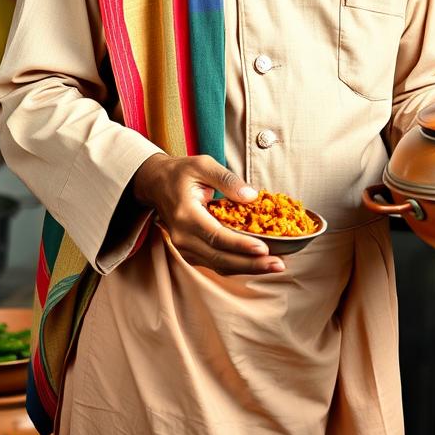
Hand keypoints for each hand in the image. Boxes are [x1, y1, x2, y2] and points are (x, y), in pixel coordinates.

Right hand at [131, 153, 284, 275]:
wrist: (156, 184)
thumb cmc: (181, 173)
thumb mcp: (203, 165)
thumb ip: (227, 179)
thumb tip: (252, 196)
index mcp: (186, 214)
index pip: (216, 236)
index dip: (241, 245)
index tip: (264, 248)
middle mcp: (182, 236)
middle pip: (219, 258)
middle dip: (251, 264)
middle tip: (278, 265)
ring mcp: (184, 247)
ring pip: (219, 265)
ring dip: (248, 268)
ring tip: (275, 266)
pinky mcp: (190, 252)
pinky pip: (216, 264)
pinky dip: (238, 266)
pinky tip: (258, 263)